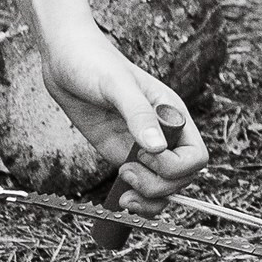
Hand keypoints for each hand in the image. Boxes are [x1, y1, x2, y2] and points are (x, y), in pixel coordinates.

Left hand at [40, 28, 208, 209]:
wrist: (66, 60)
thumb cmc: (94, 63)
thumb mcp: (117, 86)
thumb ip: (139, 115)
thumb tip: (157, 147)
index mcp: (173, 116)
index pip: (195, 156)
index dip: (174, 167)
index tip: (142, 155)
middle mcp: (164, 135)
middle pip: (182, 179)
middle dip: (158, 186)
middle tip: (125, 173)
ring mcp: (143, 148)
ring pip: (165, 189)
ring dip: (150, 201)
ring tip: (123, 198)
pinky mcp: (122, 155)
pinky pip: (141, 187)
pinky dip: (138, 201)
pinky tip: (119, 200)